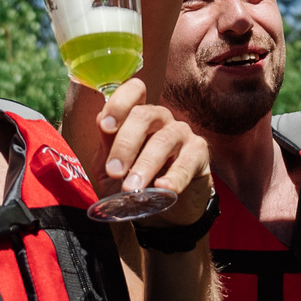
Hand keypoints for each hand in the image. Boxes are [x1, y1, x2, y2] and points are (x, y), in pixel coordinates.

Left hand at [97, 79, 213, 223]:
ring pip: (164, 139)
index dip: (119, 103)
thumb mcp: (111, 168)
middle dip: (126, 143)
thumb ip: (107, 146)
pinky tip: (162, 188)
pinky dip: (174, 177)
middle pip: (144, 115)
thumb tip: (101, 120)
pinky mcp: (199, 153)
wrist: (164, 209)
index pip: (134, 91)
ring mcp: (181, 133)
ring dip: (146, 164)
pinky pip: (187, 162)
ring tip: (133, 187)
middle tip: (114, 171)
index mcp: (137, 116)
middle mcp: (160, 118)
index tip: (105, 127)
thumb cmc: (134, 182)